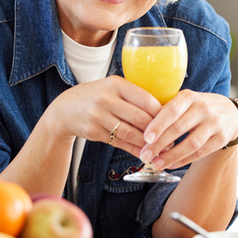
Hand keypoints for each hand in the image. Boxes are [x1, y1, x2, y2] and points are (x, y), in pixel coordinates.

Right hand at [47, 76, 162, 158]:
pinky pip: (119, 143)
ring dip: (147, 144)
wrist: (65, 109)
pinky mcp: (94, 132)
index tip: (172, 121)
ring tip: (160, 149)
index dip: (162, 113)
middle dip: (157, 131)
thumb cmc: (96, 97)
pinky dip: (133, 150)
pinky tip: (144, 153)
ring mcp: (98, 116)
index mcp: (116, 84)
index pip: (146, 99)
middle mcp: (106, 98)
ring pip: (130, 133)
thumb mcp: (112, 88)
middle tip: (171, 139)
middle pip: (140, 118)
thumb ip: (133, 96)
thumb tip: (164, 111)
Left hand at [138, 92, 237, 169]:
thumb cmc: (198, 107)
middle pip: (179, 128)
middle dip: (160, 144)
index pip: (172, 109)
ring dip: (171, 156)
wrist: (230, 113)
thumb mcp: (185, 101)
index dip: (158, 124)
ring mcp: (214, 123)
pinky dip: (184, 160)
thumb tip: (141, 126)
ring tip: (156, 164)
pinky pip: (200, 152)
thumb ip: (167, 110)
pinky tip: (171, 165)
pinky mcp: (222, 138)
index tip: (145, 137)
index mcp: (190, 96)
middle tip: (145, 155)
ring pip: (191, 143)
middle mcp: (203, 108)